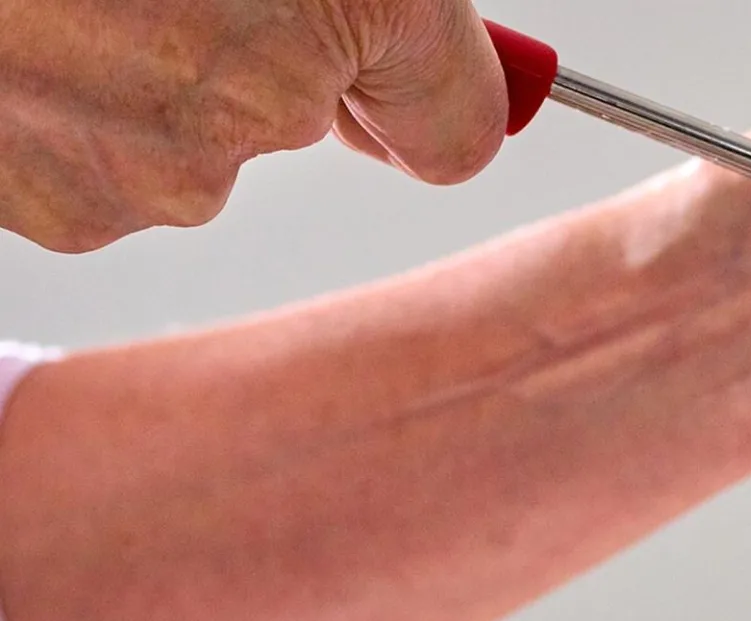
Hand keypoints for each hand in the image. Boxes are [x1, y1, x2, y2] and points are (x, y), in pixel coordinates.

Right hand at [0, 0, 507, 251]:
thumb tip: (422, 46)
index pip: (455, 118)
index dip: (422, 88)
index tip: (387, 72)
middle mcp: (272, 99)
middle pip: (294, 113)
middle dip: (237, 36)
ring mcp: (164, 171)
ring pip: (180, 141)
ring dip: (122, 60)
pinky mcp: (68, 209)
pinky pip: (88, 164)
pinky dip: (45, 99)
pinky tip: (7, 29)